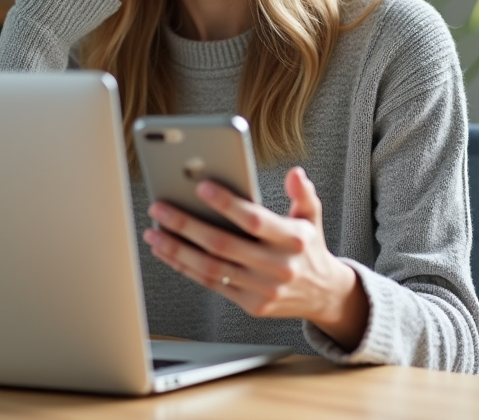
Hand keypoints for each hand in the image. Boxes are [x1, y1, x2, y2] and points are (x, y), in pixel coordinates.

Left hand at [144, 166, 369, 350]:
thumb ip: (302, 194)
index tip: (201, 187)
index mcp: (293, 240)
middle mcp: (278, 267)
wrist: (324, 295)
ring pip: (212, 268)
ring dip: (177, 250)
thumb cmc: (308, 248)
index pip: (255, 221)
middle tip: (160, 208)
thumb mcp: (312, 217)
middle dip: (186, 226)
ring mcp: (263, 289)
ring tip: (154, 232)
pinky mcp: (251, 305)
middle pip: (223, 245)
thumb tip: (295, 173)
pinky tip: (167, 252)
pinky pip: (212, 284)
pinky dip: (185, 268)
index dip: (227, 204)